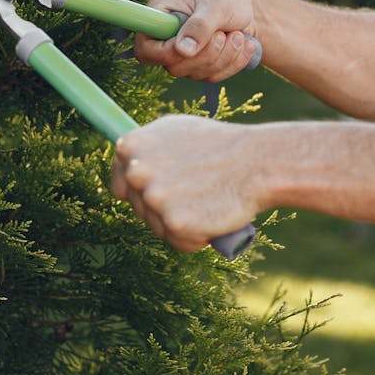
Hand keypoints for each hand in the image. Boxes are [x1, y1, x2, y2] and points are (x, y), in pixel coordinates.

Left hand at [111, 115, 262, 251]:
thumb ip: (147, 146)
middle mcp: (136, 173)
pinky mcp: (174, 223)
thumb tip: (128, 162)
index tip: (162, 194)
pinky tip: (211, 220)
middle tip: (194, 196)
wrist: (256, 162)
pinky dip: (195, 239)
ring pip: (158, 228)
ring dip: (180, 225)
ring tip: (205, 204)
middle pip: (139, 209)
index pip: (118, 185)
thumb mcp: (175, 130)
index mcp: (131, 147)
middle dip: (164, 209)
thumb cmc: (219, 144)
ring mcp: (154, 199)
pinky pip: (178, 243)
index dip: (141, 192)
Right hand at [135, 0, 263, 81]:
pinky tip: (244, 44)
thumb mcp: (216, 4)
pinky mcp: (201, 66)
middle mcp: (166, 38)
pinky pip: (214, 77)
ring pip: (197, 74)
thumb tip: (183, 51)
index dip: (164, 54)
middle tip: (224, 34)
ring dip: (225, 56)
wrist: (247, 5)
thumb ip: (199, 26)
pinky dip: (234, 62)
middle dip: (206, 54)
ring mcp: (183, 55)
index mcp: (159, 15)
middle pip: (174, 67)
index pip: (145, 48)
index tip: (189, 47)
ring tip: (238, 34)